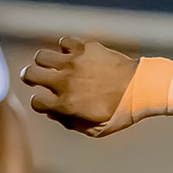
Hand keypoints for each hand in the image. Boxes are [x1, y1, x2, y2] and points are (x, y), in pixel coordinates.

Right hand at [19, 36, 143, 134]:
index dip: (39, 103)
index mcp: (66, 104)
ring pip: (42, 56)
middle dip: (30, 78)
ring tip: (52, 65)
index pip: (36, 102)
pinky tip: (71, 54)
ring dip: (44, 62)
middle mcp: (65, 82)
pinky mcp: (85, 48)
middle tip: (34, 78)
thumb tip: (56, 114)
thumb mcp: (97, 130)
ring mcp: (74, 63)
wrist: (142, 87)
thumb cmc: (122, 112)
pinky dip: (64, 48)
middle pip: (30, 75)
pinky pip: (64, 42)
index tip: (46, 102)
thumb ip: (72, 124)